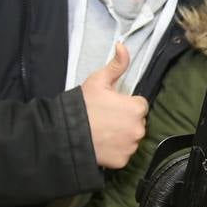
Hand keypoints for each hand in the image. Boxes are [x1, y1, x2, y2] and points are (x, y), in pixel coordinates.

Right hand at [80, 43, 148, 168]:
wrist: (66, 132)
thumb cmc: (83, 105)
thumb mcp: (98, 81)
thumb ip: (116, 65)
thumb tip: (123, 45)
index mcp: (136, 108)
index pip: (139, 105)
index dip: (125, 104)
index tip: (112, 106)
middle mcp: (138, 128)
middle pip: (137, 122)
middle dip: (125, 120)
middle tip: (106, 119)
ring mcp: (131, 146)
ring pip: (131, 139)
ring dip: (122, 136)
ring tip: (103, 132)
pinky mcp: (122, 161)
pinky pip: (124, 154)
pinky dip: (116, 151)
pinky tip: (103, 144)